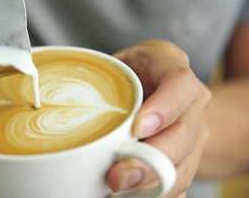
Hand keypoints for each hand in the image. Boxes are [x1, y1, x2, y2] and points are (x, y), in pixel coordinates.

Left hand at [107, 40, 210, 196]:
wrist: (158, 85)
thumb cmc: (127, 72)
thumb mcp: (112, 63)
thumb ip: (93, 77)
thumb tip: (56, 103)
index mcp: (170, 66)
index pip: (180, 84)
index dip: (164, 108)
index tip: (138, 127)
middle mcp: (189, 102)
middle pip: (184, 134)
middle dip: (150, 159)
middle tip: (118, 176)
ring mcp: (192, 133)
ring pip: (183, 166)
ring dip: (150, 184)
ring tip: (119, 191)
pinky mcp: (187, 159)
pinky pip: (177, 183)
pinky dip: (154, 193)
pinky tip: (131, 196)